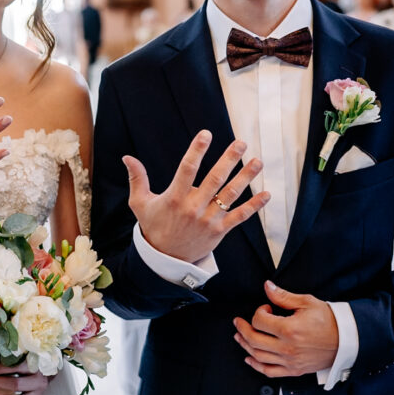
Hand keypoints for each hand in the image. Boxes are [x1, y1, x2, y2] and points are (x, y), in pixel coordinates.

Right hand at [123, 130, 269, 262]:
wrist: (164, 260)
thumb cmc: (153, 226)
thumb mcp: (140, 203)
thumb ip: (137, 178)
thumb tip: (127, 157)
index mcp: (175, 198)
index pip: (187, 169)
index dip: (197, 150)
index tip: (206, 134)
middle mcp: (193, 207)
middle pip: (214, 179)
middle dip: (229, 160)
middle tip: (241, 143)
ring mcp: (208, 220)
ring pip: (230, 195)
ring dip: (245, 178)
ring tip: (258, 162)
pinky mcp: (219, 231)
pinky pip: (239, 217)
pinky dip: (254, 206)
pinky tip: (266, 194)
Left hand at [233, 281, 338, 376]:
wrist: (347, 340)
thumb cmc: (329, 321)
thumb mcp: (307, 303)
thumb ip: (284, 296)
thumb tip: (268, 287)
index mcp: (289, 329)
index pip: (260, 322)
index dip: (258, 312)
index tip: (265, 308)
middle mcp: (288, 348)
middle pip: (254, 340)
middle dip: (242, 329)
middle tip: (238, 322)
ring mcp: (290, 361)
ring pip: (258, 356)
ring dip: (245, 345)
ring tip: (240, 337)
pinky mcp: (294, 370)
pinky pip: (270, 372)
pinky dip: (256, 366)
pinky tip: (250, 359)